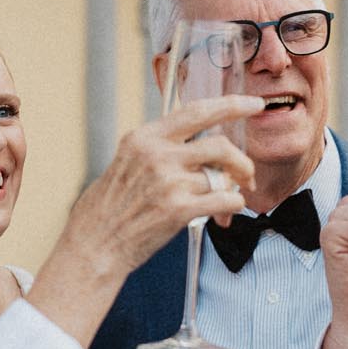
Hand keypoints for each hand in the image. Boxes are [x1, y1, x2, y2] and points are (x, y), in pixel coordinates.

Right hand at [59, 95, 262, 276]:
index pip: (196, 111)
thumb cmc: (110, 207)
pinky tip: (226, 212)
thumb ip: (160, 148)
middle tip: (247, 173)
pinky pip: (226, 200)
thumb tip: (199, 144)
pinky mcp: (179, 210)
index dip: (230, 105)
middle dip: (242, 160)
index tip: (253, 104)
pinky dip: (234, 206)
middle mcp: (158, 155)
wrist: (94, 243)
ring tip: (228, 199)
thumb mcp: (127, 161)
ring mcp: (169, 182)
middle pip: (220, 145)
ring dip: (235, 189)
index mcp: (145, 138)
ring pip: (224, 177)